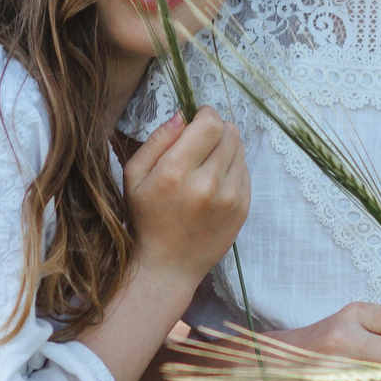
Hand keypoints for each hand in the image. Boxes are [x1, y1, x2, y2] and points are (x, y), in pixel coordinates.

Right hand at [124, 111, 248, 283]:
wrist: (167, 266)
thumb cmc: (145, 219)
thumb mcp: (134, 176)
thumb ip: (158, 140)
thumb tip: (183, 115)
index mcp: (176, 172)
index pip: (210, 123)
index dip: (205, 115)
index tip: (196, 121)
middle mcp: (208, 183)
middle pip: (229, 132)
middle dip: (215, 130)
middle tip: (200, 144)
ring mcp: (230, 198)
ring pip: (240, 149)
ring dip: (225, 148)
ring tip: (206, 164)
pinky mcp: (243, 208)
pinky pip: (245, 170)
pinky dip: (232, 168)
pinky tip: (214, 182)